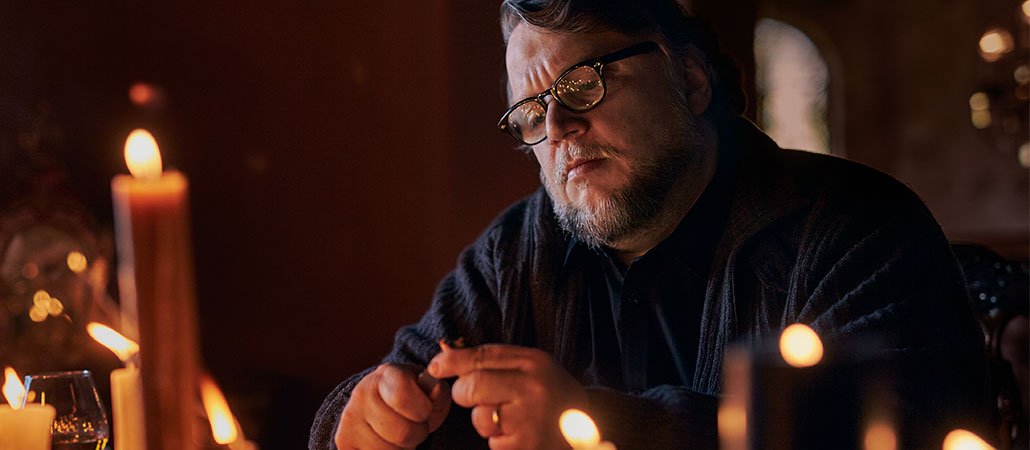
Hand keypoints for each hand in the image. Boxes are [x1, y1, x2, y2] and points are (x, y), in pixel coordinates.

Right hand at [335, 363, 451, 449]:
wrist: (378, 403)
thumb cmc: (411, 397)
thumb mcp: (428, 389)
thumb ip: (437, 391)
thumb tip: (434, 391)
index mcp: (386, 375)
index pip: (403, 397)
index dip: (423, 410)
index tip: (424, 409)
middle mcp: (362, 394)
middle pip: (403, 433)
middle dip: (417, 434)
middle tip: (415, 425)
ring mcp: (350, 419)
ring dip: (403, 448)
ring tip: (400, 434)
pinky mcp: (344, 442)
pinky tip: (387, 443)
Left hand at [428, 344, 586, 449]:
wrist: (587, 428)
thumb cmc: (549, 392)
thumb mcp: (528, 366)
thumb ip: (490, 359)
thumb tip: (442, 356)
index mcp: (535, 363)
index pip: (483, 357)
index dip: (453, 361)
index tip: (435, 366)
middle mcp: (534, 389)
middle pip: (473, 386)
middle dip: (464, 392)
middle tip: (475, 396)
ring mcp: (531, 421)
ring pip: (480, 418)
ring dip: (484, 420)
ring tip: (509, 418)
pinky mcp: (526, 446)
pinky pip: (493, 442)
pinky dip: (499, 440)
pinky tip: (518, 434)